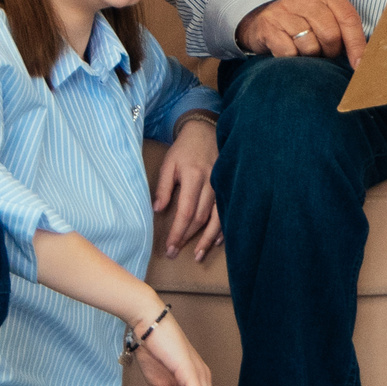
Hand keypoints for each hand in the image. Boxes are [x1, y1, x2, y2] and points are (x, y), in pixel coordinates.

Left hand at [156, 115, 220, 261]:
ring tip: (198, 254)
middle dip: (188, 238)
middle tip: (176, 253)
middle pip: (200, 218)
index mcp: (194, 178)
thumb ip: (164, 187)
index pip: (186, 212)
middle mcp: (211, 184)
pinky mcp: (228, 187)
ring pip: (217, 219)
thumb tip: (158, 210)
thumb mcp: (169, 163)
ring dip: (208, 239)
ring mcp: (222, 186)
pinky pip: (227, 212)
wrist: (206, 131)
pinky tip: (217, 241)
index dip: (178, 232)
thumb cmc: (184, 149)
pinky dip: (222, 229)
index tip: (170, 247)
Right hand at [239, 0, 367, 64]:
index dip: (357, 45)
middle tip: (323, 53)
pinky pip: (289, 53)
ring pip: (310, 46)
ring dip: (310, 56)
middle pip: (330, 34)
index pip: (349, 19)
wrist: (261, 21)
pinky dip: (292, 59)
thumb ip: (344, 31)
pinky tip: (289, 51)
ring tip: (304, 49)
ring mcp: (285, 10)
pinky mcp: (269, 26)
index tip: (359, 66)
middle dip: (330, 52)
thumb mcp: (325, 17)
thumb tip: (365, 60)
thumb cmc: (302, 23)